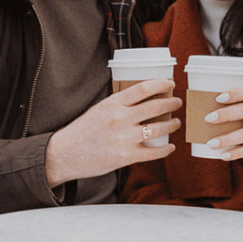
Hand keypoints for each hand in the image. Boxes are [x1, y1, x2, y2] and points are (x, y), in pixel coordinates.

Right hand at [45, 79, 180, 186]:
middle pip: (156, 106)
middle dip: (172, 103)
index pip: (143, 88)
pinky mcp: (126, 157)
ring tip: (175, 122)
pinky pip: (154, 152)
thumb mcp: (99, 109)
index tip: (170, 84)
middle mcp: (121, 119)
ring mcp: (125, 138)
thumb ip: (119, 104)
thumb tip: (143, 98)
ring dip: (172, 124)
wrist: (66, 154)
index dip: (161, 84)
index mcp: (113, 103)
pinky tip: (170, 146)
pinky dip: (166, 149)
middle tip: (177, 102)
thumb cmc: (82, 131)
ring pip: (159, 128)